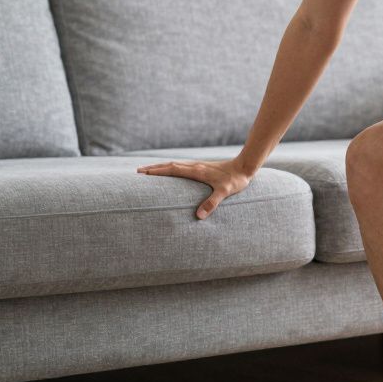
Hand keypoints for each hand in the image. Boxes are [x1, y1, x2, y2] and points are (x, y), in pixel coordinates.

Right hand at [136, 158, 254, 219]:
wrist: (245, 167)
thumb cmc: (235, 180)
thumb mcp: (224, 192)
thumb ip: (212, 203)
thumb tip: (198, 216)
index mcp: (197, 171)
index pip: (172, 170)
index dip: (157, 172)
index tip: (143, 173)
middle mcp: (195, 166)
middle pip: (169, 165)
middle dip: (153, 168)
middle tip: (138, 172)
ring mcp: (198, 165)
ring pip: (175, 164)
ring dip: (161, 167)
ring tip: (148, 171)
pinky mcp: (202, 167)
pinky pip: (182, 166)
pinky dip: (171, 168)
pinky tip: (170, 172)